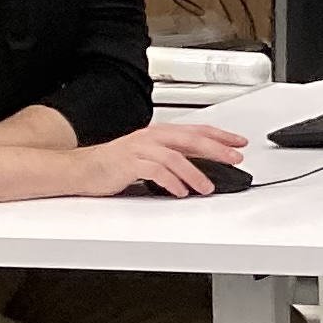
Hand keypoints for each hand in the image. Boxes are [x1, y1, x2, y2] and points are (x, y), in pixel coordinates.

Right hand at [71, 122, 249, 198]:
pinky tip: (181, 191)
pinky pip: (155, 171)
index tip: (240, 143)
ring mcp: (140, 149)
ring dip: (195, 173)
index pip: (197, 130)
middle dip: (216, 149)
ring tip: (207, 187)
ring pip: (175, 157)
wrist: (82, 169)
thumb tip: (205, 164)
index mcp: (160, 134)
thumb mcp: (151, 156)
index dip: (221, 135)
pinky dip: (171, 182)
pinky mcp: (128, 164)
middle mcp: (152, 138)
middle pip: (191, 139)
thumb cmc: (116, 165)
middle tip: (234, 159)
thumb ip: (175, 157)